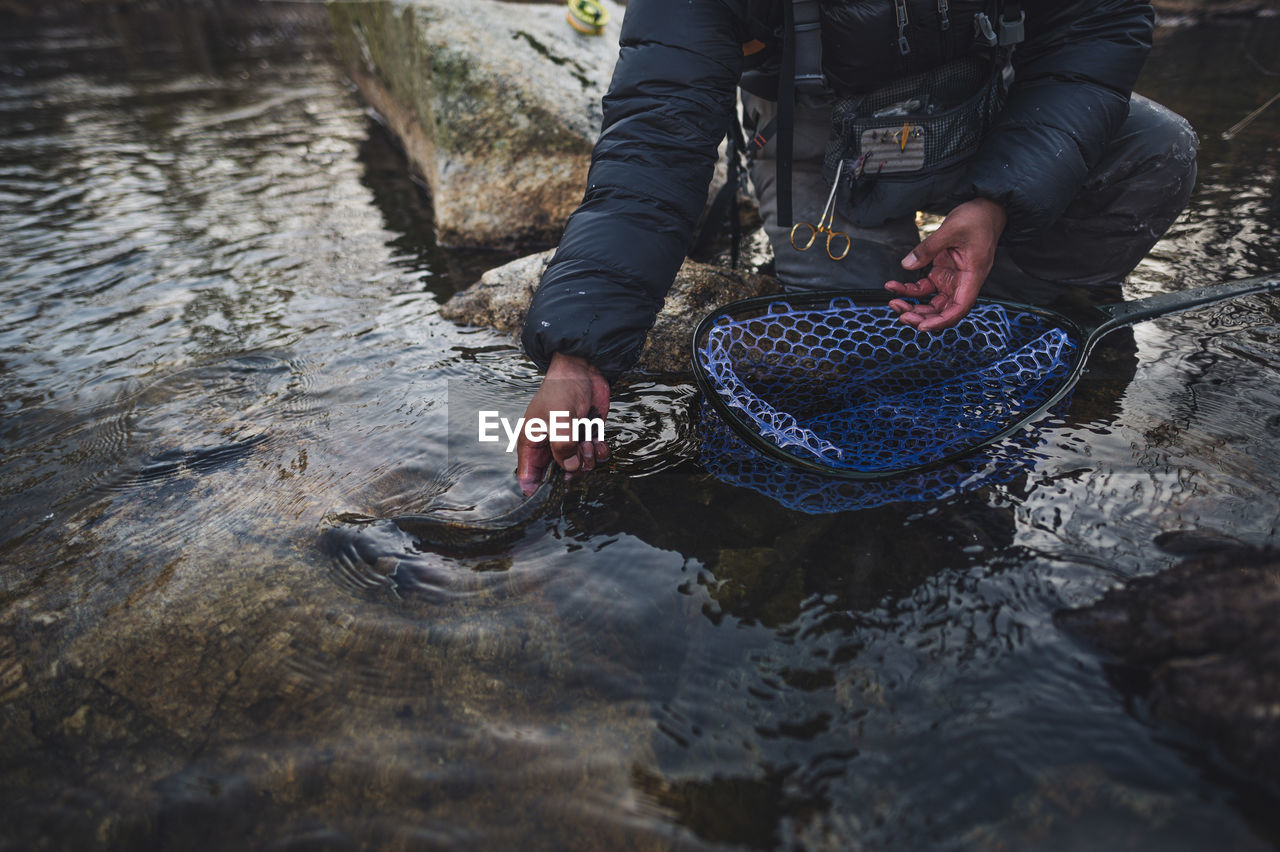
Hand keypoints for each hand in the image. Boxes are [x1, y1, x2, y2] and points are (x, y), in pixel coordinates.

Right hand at [515, 352, 610, 494]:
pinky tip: (599, 441)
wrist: (584, 369)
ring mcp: (569, 442)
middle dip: (572, 470)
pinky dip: (600, 452)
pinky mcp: (587, 436)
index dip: (538, 489)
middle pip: (558, 476)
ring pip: (579, 467)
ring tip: (587, 440)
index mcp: (532, 442)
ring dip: (588, 459)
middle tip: (579, 454)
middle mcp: (550, 445)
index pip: (528, 476)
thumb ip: (562, 444)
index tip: (554, 492)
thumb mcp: (559, 417)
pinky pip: (594, 456)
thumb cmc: (562, 389)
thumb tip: (570, 468)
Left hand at [884, 198, 1006, 331]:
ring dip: (913, 306)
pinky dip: (910, 291)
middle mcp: (963, 282)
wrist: (985, 209)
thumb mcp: (951, 229)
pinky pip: (925, 288)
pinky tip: (894, 286)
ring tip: (894, 302)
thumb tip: (907, 265)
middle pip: (943, 310)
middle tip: (900, 313)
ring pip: (932, 303)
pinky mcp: (943, 272)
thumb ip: (928, 248)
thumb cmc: (977, 219)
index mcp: (973, 276)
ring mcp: (952, 279)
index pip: (959, 308)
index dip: (942, 321)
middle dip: (921, 316)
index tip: (922, 326)